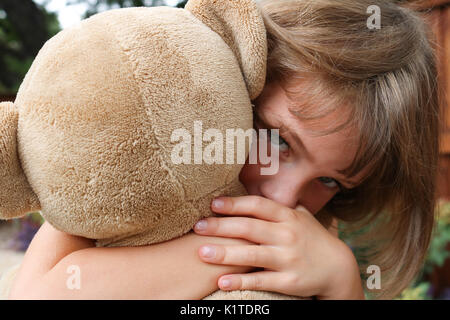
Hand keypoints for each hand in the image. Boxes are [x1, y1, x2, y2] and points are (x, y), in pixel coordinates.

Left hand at [193, 195, 364, 298]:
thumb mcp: (302, 216)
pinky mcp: (289, 282)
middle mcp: (287, 235)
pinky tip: (222, 281)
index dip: (235, 204)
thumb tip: (257, 188)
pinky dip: (240, 281)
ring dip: (224, 254)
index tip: (213, 204)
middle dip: (221, 226)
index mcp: (288, 217)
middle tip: (198, 226)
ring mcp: (288, 259)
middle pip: (249, 228)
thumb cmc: (312, 238)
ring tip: (202, 252)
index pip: (258, 206)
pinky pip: (261, 280)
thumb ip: (280, 206)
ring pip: (252, 254)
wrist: (338, 268)